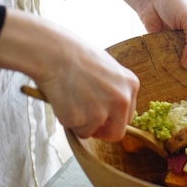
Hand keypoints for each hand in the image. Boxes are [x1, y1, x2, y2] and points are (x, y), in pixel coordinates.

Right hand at [0, 9, 138, 140]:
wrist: (55, 53)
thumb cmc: (78, 57)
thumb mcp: (109, 70)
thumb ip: (114, 91)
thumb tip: (111, 113)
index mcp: (131, 85)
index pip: (128, 117)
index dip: (112, 119)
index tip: (101, 116)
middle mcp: (122, 100)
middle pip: (116, 132)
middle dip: (100, 130)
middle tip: (86, 121)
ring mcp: (101, 112)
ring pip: (91, 131)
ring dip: (80, 122)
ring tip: (70, 98)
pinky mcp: (80, 119)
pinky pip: (74, 129)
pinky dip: (67, 119)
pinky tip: (63, 99)